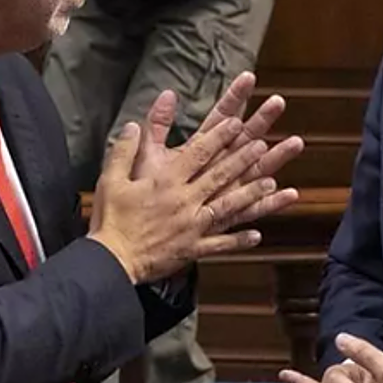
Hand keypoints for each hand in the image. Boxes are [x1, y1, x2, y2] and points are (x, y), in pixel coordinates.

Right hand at [88, 117, 278, 283]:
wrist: (111, 259)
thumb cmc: (110, 218)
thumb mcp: (111, 177)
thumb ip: (126, 149)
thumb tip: (134, 124)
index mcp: (166, 180)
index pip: (199, 153)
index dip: (220, 136)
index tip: (237, 123)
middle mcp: (185, 200)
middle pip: (220, 175)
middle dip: (243, 159)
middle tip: (262, 145)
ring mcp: (192, 226)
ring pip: (227, 206)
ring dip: (251, 194)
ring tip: (271, 183)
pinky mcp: (192, 249)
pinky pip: (220, 244)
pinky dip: (239, 240)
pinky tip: (257, 235)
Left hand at [131, 72, 304, 226]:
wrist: (144, 229)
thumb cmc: (146, 190)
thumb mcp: (149, 154)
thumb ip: (157, 125)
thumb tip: (167, 93)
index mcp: (200, 149)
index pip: (220, 117)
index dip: (234, 97)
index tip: (248, 76)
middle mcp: (218, 166)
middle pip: (243, 138)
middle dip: (261, 120)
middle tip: (278, 101)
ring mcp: (226, 189)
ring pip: (256, 170)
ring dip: (276, 157)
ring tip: (296, 142)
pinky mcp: (228, 214)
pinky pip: (253, 209)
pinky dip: (271, 203)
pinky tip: (290, 194)